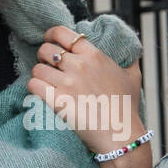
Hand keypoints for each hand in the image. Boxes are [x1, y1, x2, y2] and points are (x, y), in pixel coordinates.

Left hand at [28, 26, 143, 156]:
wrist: (120, 134)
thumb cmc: (127, 107)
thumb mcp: (134, 77)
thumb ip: (131, 60)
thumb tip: (132, 51)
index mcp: (94, 55)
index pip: (62, 33)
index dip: (51, 35)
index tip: (49, 40)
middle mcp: (79, 66)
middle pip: (46, 50)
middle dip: (43, 57)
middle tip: (48, 65)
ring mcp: (67, 83)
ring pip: (37, 68)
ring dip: (39, 75)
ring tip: (45, 82)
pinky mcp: (57, 101)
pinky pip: (33, 85)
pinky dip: (33, 88)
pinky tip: (40, 92)